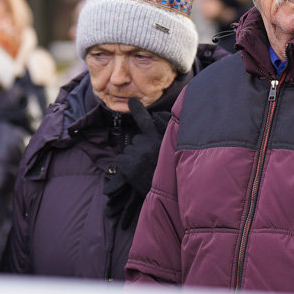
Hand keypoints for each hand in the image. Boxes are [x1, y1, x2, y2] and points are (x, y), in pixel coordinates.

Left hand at [102, 98, 168, 229]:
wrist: (168, 193)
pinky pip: (121, 161)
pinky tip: (136, 173)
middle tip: (150, 162)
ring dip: (133, 159)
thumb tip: (158, 134)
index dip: (137, 109)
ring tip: (145, 169)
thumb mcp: (173, 152)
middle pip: (135, 141)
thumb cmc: (171, 174)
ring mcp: (136, 152)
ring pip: (127, 152)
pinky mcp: (127, 163)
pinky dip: (125, 167)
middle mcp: (146, 142)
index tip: (131, 101)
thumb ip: (167, 140)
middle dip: (139, 149)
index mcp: (158, 138)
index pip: (145, 120)